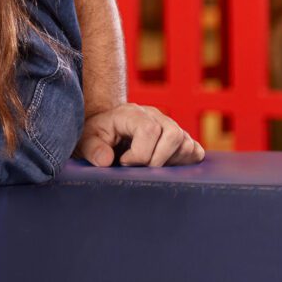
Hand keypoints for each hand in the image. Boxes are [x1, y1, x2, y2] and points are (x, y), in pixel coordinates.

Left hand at [75, 101, 205, 168]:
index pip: (149, 130)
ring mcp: (170, 127)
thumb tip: (107, 160)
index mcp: (132, 114)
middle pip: (174, 135)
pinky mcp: (180, 139)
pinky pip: (195, 151)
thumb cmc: (95, 136)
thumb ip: (92, 148)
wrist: (104, 132)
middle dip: (158, 160)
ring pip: (186, 144)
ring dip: (170, 162)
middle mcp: (155, 116)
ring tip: (149, 166)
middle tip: (140, 168)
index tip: (124, 162)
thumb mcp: (86, 140)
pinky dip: (185, 163)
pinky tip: (165, 167)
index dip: (140, 154)